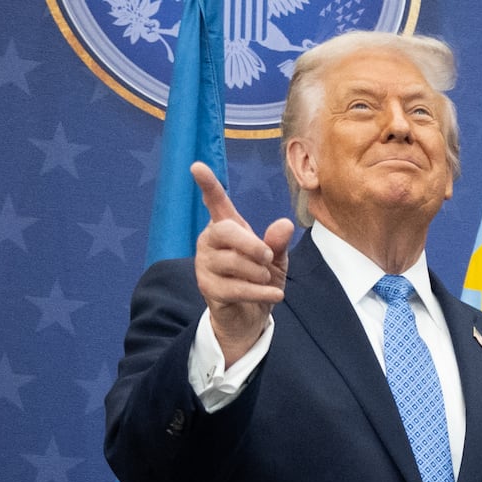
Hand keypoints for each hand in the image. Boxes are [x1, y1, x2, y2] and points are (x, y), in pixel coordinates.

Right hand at [192, 162, 294, 366]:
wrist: (252, 316)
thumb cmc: (261, 279)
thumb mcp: (275, 258)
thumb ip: (277, 241)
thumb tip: (284, 224)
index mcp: (227, 228)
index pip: (215, 203)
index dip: (208, 185)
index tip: (197, 166)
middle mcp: (210, 242)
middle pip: (226, 231)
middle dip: (252, 244)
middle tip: (267, 257)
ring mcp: (205, 265)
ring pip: (234, 262)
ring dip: (259, 274)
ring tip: (267, 280)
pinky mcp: (208, 289)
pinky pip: (237, 287)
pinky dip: (261, 292)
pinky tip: (275, 295)